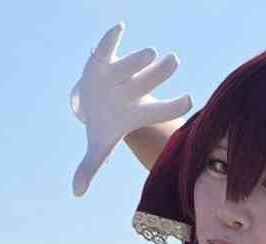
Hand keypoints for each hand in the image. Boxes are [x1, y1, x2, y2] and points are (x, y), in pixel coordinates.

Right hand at [70, 22, 192, 197]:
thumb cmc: (105, 125)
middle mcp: (134, 90)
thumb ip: (90, 167)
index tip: (189, 100)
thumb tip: (76, 193)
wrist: (96, 100)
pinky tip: (120, 28)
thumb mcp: (98, 147)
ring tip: (151, 53)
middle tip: (174, 62)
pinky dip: (112, 37)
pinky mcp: (104, 59)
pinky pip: (109, 46)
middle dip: (161, 73)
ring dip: (141, 59)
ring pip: (135, 64)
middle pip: (151, 81)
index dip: (174, 106)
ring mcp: (120, 73)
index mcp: (138, 111)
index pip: (161, 110)